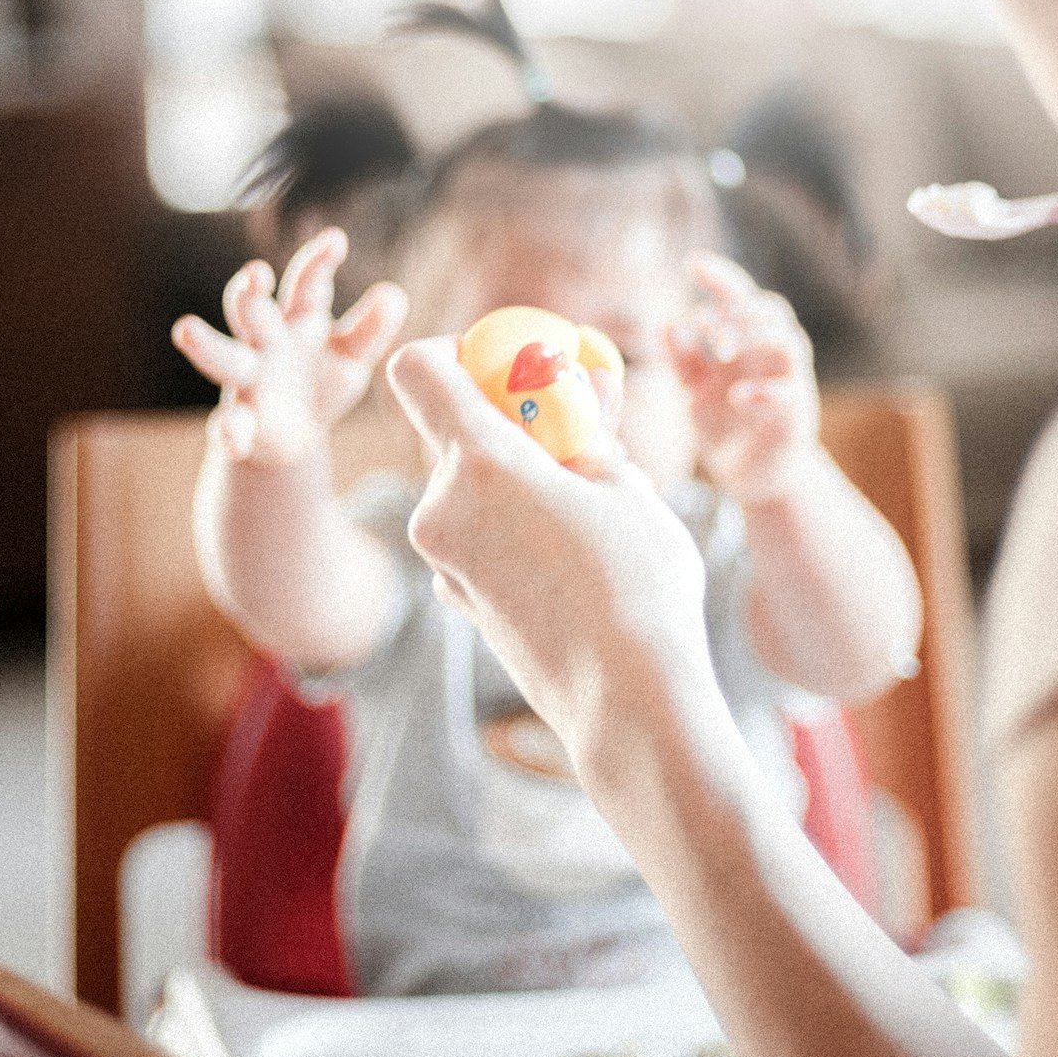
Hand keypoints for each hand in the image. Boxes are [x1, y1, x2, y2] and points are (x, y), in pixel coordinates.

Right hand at [172, 228, 407, 467]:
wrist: (295, 438)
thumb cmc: (322, 382)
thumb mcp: (352, 358)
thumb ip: (370, 329)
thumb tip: (394, 294)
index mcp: (298, 321)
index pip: (305, 285)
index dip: (318, 262)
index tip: (336, 241)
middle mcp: (266, 342)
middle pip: (252, 311)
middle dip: (250, 293)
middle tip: (254, 275)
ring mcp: (248, 380)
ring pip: (223, 357)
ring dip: (206, 344)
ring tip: (185, 329)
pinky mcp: (241, 422)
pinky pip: (229, 423)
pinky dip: (228, 431)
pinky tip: (233, 439)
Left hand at [385, 337, 722, 771]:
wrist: (627, 703)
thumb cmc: (639, 587)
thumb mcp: (627, 488)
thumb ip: (588, 432)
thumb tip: (581, 388)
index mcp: (480, 464)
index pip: (418, 370)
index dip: (454, 353)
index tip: (505, 367)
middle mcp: (441, 508)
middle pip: (448, 431)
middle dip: (505, 422)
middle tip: (571, 433)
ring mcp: (441, 561)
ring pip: (466, 487)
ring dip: (512, 478)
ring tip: (585, 504)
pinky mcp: (456, 599)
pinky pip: (473, 536)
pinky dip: (507, 527)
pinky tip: (567, 555)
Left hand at [670, 254, 822, 504]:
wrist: (754, 477)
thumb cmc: (728, 427)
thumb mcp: (696, 390)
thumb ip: (683, 360)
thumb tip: (668, 324)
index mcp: (749, 344)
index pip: (741, 298)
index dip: (721, 278)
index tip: (693, 262)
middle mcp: (773, 357)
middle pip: (773, 311)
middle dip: (739, 311)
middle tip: (707, 326)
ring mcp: (790, 385)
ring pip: (789, 343)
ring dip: (755, 337)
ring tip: (720, 349)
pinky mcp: (795, 418)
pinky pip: (788, 395)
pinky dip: (763, 391)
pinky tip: (736, 396)